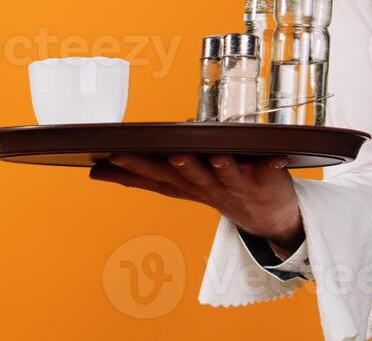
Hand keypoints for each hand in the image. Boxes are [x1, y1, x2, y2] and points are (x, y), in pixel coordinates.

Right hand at [88, 154, 304, 251]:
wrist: (267, 216)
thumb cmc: (216, 190)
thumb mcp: (176, 186)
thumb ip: (141, 176)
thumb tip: (98, 169)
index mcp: (185, 184)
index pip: (154, 177)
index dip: (132, 168)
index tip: (108, 156)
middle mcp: (207, 186)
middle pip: (187, 176)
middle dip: (174, 166)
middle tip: (167, 155)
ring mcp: (236, 184)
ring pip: (224, 174)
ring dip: (218, 166)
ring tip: (213, 155)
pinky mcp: (264, 180)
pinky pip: (268, 171)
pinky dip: (270, 165)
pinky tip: (273, 159)